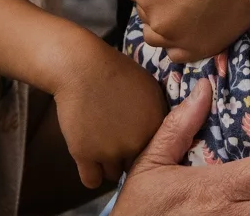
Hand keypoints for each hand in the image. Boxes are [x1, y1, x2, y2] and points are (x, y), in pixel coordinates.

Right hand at [53, 44, 167, 188]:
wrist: (82, 68)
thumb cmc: (116, 71)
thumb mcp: (150, 87)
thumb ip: (159, 113)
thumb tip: (167, 129)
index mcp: (154, 127)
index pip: (158, 154)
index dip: (147, 149)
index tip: (137, 142)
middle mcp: (135, 144)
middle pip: (136, 166)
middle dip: (127, 157)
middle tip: (117, 142)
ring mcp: (109, 152)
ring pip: (113, 174)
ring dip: (108, 164)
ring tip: (101, 146)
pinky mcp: (85, 155)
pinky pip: (91, 181)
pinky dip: (91, 172)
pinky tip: (90, 160)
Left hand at [124, 0, 249, 63]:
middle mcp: (156, 21)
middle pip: (146, 15)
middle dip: (158, 3)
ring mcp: (177, 39)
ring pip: (158, 37)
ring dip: (166, 25)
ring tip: (187, 8)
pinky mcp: (197, 51)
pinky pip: (176, 54)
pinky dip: (180, 43)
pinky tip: (193, 24)